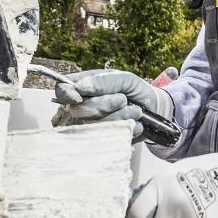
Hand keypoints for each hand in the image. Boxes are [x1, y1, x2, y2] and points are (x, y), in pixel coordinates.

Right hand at [50, 69, 173, 137]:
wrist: (155, 108)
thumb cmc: (135, 90)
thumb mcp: (124, 79)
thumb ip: (103, 81)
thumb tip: (80, 87)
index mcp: (84, 87)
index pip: (62, 90)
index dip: (66, 93)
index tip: (78, 95)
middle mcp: (84, 107)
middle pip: (79, 109)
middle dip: (104, 104)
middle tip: (123, 99)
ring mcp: (94, 125)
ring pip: (96, 124)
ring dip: (120, 116)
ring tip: (136, 111)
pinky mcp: (106, 138)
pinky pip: (111, 136)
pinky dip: (128, 127)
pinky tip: (137, 123)